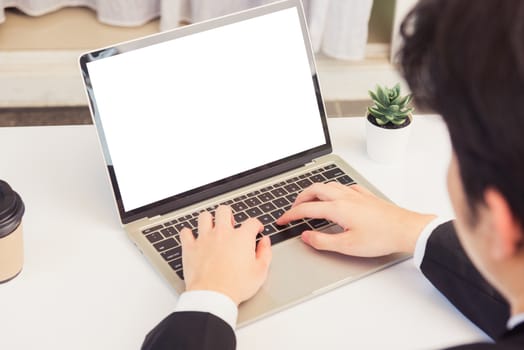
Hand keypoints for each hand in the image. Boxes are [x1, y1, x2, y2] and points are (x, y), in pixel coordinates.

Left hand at [179, 205, 271, 305]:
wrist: (213, 296)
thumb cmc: (236, 286)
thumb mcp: (260, 272)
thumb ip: (265, 253)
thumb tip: (265, 242)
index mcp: (241, 238)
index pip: (251, 222)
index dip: (256, 224)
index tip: (256, 229)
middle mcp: (222, 233)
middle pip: (224, 211)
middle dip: (229, 215)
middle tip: (230, 224)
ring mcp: (204, 239)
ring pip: (204, 217)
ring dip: (209, 220)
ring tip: (212, 228)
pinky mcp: (190, 248)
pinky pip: (185, 232)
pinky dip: (188, 234)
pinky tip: (193, 238)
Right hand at [277, 182, 435, 256]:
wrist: (406, 230)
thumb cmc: (381, 238)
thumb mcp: (347, 246)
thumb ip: (323, 241)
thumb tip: (306, 236)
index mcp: (337, 208)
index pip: (306, 209)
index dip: (291, 214)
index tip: (282, 220)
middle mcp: (344, 197)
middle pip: (314, 190)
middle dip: (299, 198)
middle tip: (293, 209)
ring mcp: (356, 194)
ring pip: (329, 185)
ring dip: (315, 191)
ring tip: (309, 200)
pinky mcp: (366, 196)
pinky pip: (344, 187)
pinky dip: (333, 190)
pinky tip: (336, 196)